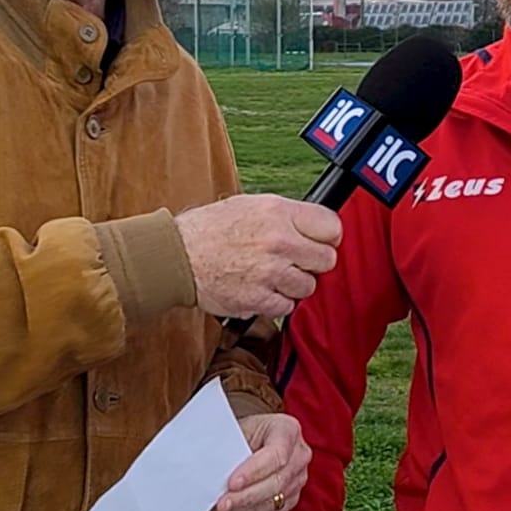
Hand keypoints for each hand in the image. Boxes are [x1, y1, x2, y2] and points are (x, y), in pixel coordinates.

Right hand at [176, 195, 341, 318]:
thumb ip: (287, 216)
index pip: (332, 227)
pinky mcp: (258, 298)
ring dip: (294, 284)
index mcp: (279, 212)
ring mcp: (269, 272)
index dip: (328, 237)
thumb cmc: (211, 228)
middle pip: (327, 259)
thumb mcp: (251, 204)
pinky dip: (277, 301)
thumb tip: (316, 227)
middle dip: (314, 263)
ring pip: (309, 286)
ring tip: (273, 274)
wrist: (178, 254)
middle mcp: (278, 241)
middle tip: (297, 261)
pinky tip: (261, 288)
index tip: (322, 242)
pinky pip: (287, 306)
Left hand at [202, 413, 309, 510]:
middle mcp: (298, 455)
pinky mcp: (289, 499)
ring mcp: (296, 479)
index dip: (254, 471)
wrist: (254, 439)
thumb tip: (209, 468)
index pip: (276, 454)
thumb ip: (229, 447)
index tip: (232, 483)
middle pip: (276, 483)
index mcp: (287, 430)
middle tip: (222, 504)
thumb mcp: (238, 430)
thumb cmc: (246, 431)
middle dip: (245, 497)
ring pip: (272, 503)